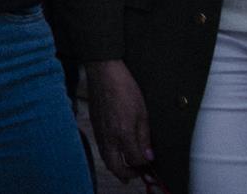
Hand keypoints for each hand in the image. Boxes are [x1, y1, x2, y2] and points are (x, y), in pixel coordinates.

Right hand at [84, 59, 153, 180]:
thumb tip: (148, 156)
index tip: (151, 166)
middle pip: (115, 166)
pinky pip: (101, 146)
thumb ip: (144, 137)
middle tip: (138, 175)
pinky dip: (109, 154)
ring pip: (106, 158)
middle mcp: (108, 136)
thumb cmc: (124, 88)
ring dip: (116, 166)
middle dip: (127, 174)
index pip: (134, 160)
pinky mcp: (94, 124)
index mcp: (123, 133)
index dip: (144, 166)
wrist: (103, 71)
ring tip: (128, 166)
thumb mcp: (142, 113)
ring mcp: (99, 130)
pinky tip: (117, 149)